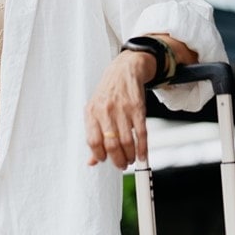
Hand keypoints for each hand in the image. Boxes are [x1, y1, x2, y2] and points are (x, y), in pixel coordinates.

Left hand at [84, 50, 155, 169]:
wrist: (124, 70)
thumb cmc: (108, 92)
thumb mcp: (95, 110)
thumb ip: (93, 135)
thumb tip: (92, 160)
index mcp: (92, 112)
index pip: (93, 141)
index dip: (100, 155)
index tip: (106, 160)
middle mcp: (106, 111)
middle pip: (111, 144)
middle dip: (118, 160)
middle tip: (121, 165)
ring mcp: (123, 110)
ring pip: (127, 141)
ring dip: (130, 156)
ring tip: (130, 159)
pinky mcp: (138, 109)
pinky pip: (141, 133)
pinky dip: (143, 148)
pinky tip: (141, 155)